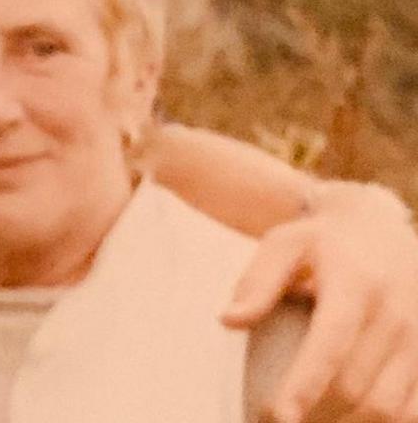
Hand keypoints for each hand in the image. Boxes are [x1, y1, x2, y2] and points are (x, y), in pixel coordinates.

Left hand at [225, 182, 417, 422]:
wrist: (380, 225)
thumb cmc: (320, 240)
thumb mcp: (282, 244)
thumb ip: (257, 283)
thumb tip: (229, 321)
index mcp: (356, 284)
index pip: (331, 345)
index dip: (305, 384)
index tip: (280, 414)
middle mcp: (396, 313)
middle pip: (356, 385)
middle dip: (316, 412)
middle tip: (275, 417)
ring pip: (387, 405)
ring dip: (346, 421)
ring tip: (309, 418)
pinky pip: (412, 408)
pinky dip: (381, 420)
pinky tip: (347, 416)